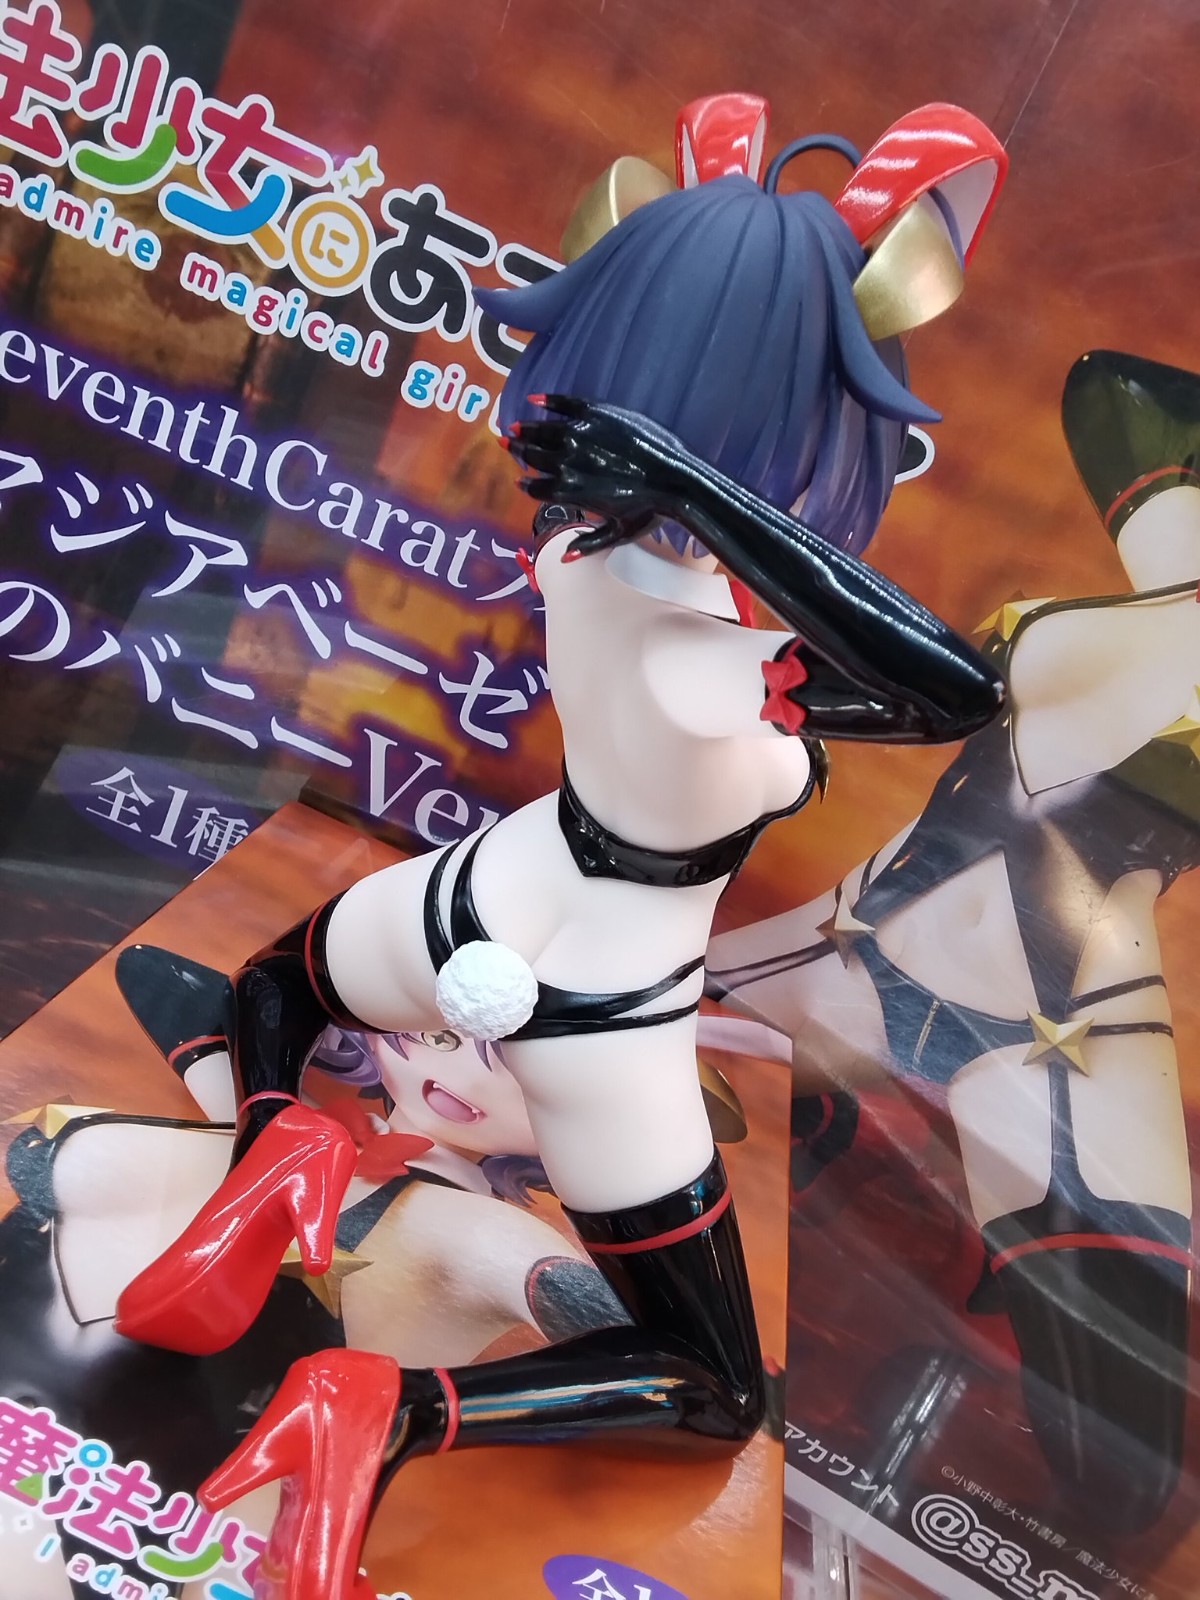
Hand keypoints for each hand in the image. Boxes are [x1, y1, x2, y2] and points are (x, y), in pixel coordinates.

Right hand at [506, 394, 696, 555]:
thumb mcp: (617, 534)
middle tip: (507, 444)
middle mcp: (570, 462)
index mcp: (571, 492)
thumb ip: (588, 544)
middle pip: (534, 456)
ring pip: (544, 430)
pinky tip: (536, 400)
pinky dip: (548, 401)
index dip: (525, 483)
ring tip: (516, 426)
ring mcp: (583, 435)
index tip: (519, 479)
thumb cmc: (650, 512)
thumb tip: (563, 558)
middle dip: (518, 451)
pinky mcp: (599, 413)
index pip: (536, 487)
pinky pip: (566, 403)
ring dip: (527, 428)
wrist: (677, 481)